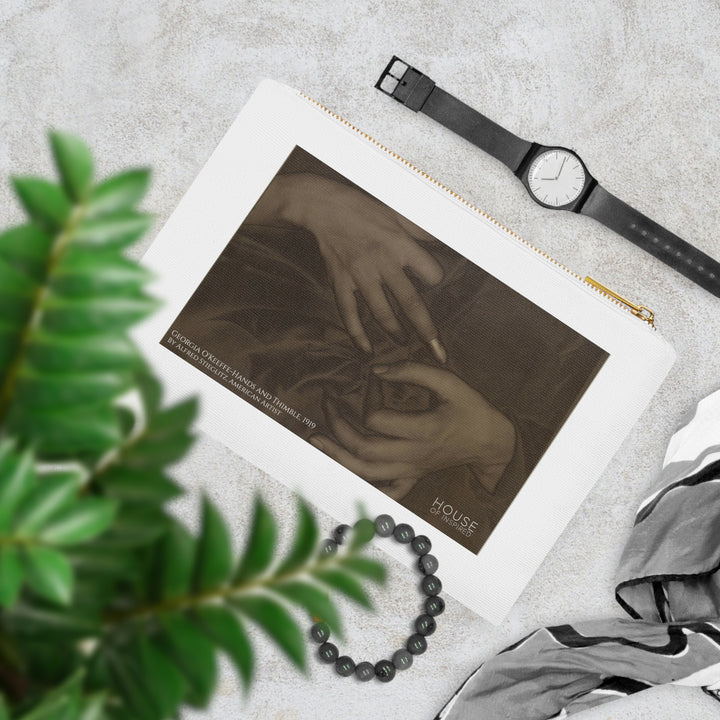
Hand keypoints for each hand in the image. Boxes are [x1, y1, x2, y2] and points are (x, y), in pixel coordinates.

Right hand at [285, 177, 446, 360]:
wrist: (324, 207)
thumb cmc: (364, 208)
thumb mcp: (399, 212)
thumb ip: (422, 229)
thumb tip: (447, 237)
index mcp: (401, 245)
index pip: (430, 273)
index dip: (435, 279)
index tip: (433, 281)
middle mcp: (383, 263)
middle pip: (410, 302)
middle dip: (426, 329)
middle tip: (437, 349)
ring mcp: (360, 275)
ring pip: (381, 312)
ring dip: (395, 331)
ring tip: (404, 343)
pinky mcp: (340, 282)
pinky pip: (349, 313)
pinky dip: (357, 334)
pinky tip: (366, 350)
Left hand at [310, 362, 515, 499]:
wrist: (491, 442)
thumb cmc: (471, 409)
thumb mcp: (449, 381)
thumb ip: (413, 371)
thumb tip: (375, 369)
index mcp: (422, 430)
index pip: (377, 420)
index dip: (365, 398)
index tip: (368, 381)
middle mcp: (412, 455)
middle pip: (363, 449)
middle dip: (337, 427)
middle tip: (328, 404)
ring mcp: (410, 470)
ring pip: (365, 472)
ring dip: (336, 456)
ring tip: (316, 440)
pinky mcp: (411, 477)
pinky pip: (383, 489)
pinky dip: (361, 483)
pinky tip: (343, 470)